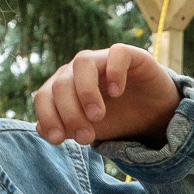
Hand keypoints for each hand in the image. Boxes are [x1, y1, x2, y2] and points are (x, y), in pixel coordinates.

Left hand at [32, 44, 180, 145]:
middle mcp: (79, 69)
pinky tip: (116, 93)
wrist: (152, 116)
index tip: (59, 140)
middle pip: (62, 83)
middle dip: (70, 113)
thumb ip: (65, 129)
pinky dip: (114, 72)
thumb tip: (40, 129)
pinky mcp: (130, 55)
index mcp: (65, 86)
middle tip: (85, 137)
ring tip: (97, 116)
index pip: (44, 95)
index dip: (47, 117)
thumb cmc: (116, 119)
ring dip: (86, 92)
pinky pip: (117, 53)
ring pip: (83, 62)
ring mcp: (103, 59)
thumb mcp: (89, 130)